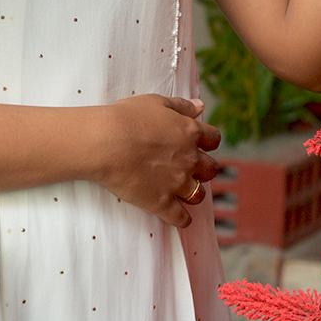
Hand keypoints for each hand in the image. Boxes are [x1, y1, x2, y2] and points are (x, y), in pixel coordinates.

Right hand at [95, 94, 221, 227]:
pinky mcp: (163, 203)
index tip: (201, 144)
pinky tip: (177, 215)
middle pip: (211, 169)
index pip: (213, 139)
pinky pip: (182, 219)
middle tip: (192, 168)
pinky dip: (182, 219)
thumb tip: (200, 106)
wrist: (106, 142)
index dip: (209, 142)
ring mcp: (178, 183)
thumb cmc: (127, 117)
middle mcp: (190, 159)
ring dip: (193, 192)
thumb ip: (181, 105)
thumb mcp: (156, 102)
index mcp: (190, 132)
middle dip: (204, 168)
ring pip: (199, 195)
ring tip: (182, 190)